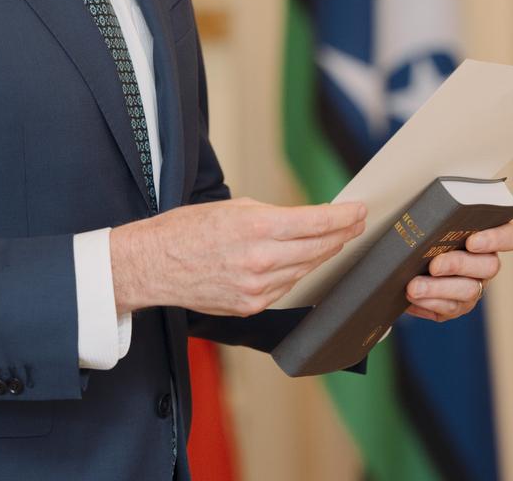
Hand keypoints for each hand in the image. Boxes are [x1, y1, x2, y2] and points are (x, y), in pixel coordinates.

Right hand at [110, 197, 366, 316]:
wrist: (152, 264)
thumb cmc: (184, 230)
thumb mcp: (230, 207)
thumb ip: (269, 216)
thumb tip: (300, 221)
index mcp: (255, 226)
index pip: (315, 222)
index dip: (344, 217)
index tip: (359, 211)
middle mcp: (260, 259)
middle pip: (318, 247)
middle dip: (342, 234)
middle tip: (356, 223)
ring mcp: (257, 287)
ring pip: (305, 269)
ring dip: (324, 253)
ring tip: (337, 240)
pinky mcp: (251, 305)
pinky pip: (286, 287)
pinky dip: (298, 272)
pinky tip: (305, 262)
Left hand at [405, 221, 512, 322]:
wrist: (403, 250)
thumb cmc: (421, 226)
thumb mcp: (431, 214)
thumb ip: (438, 212)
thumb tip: (429, 214)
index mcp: (486, 234)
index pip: (509, 236)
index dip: (495, 239)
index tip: (471, 241)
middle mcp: (486, 262)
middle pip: (488, 266)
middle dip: (458, 265)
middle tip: (433, 265)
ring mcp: (475, 286)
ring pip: (468, 291)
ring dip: (437, 290)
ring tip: (412, 288)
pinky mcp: (458, 304)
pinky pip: (449, 309)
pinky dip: (428, 304)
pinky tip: (410, 300)